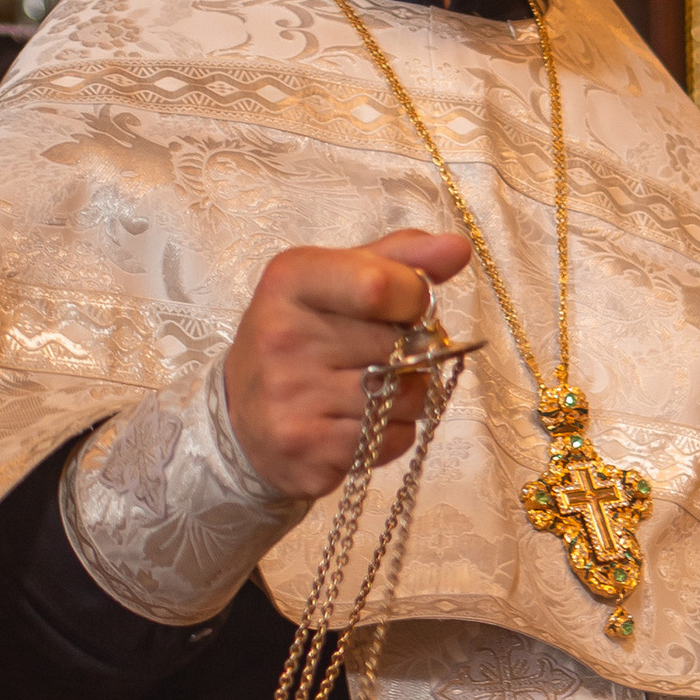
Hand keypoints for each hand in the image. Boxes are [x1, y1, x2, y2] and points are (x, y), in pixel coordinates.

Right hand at [223, 229, 472, 499]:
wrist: (241, 416)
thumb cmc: (300, 337)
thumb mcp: (334, 281)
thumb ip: (397, 258)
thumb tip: (457, 248)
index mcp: (291, 281)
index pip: (378, 285)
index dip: (414, 298)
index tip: (410, 305)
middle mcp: (284, 338)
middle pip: (402, 345)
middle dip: (412, 351)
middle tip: (382, 354)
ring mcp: (292, 399)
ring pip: (407, 397)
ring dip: (408, 395)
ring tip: (372, 389)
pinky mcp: (308, 450)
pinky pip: (395, 440)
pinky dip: (393, 433)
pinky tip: (359, 421)